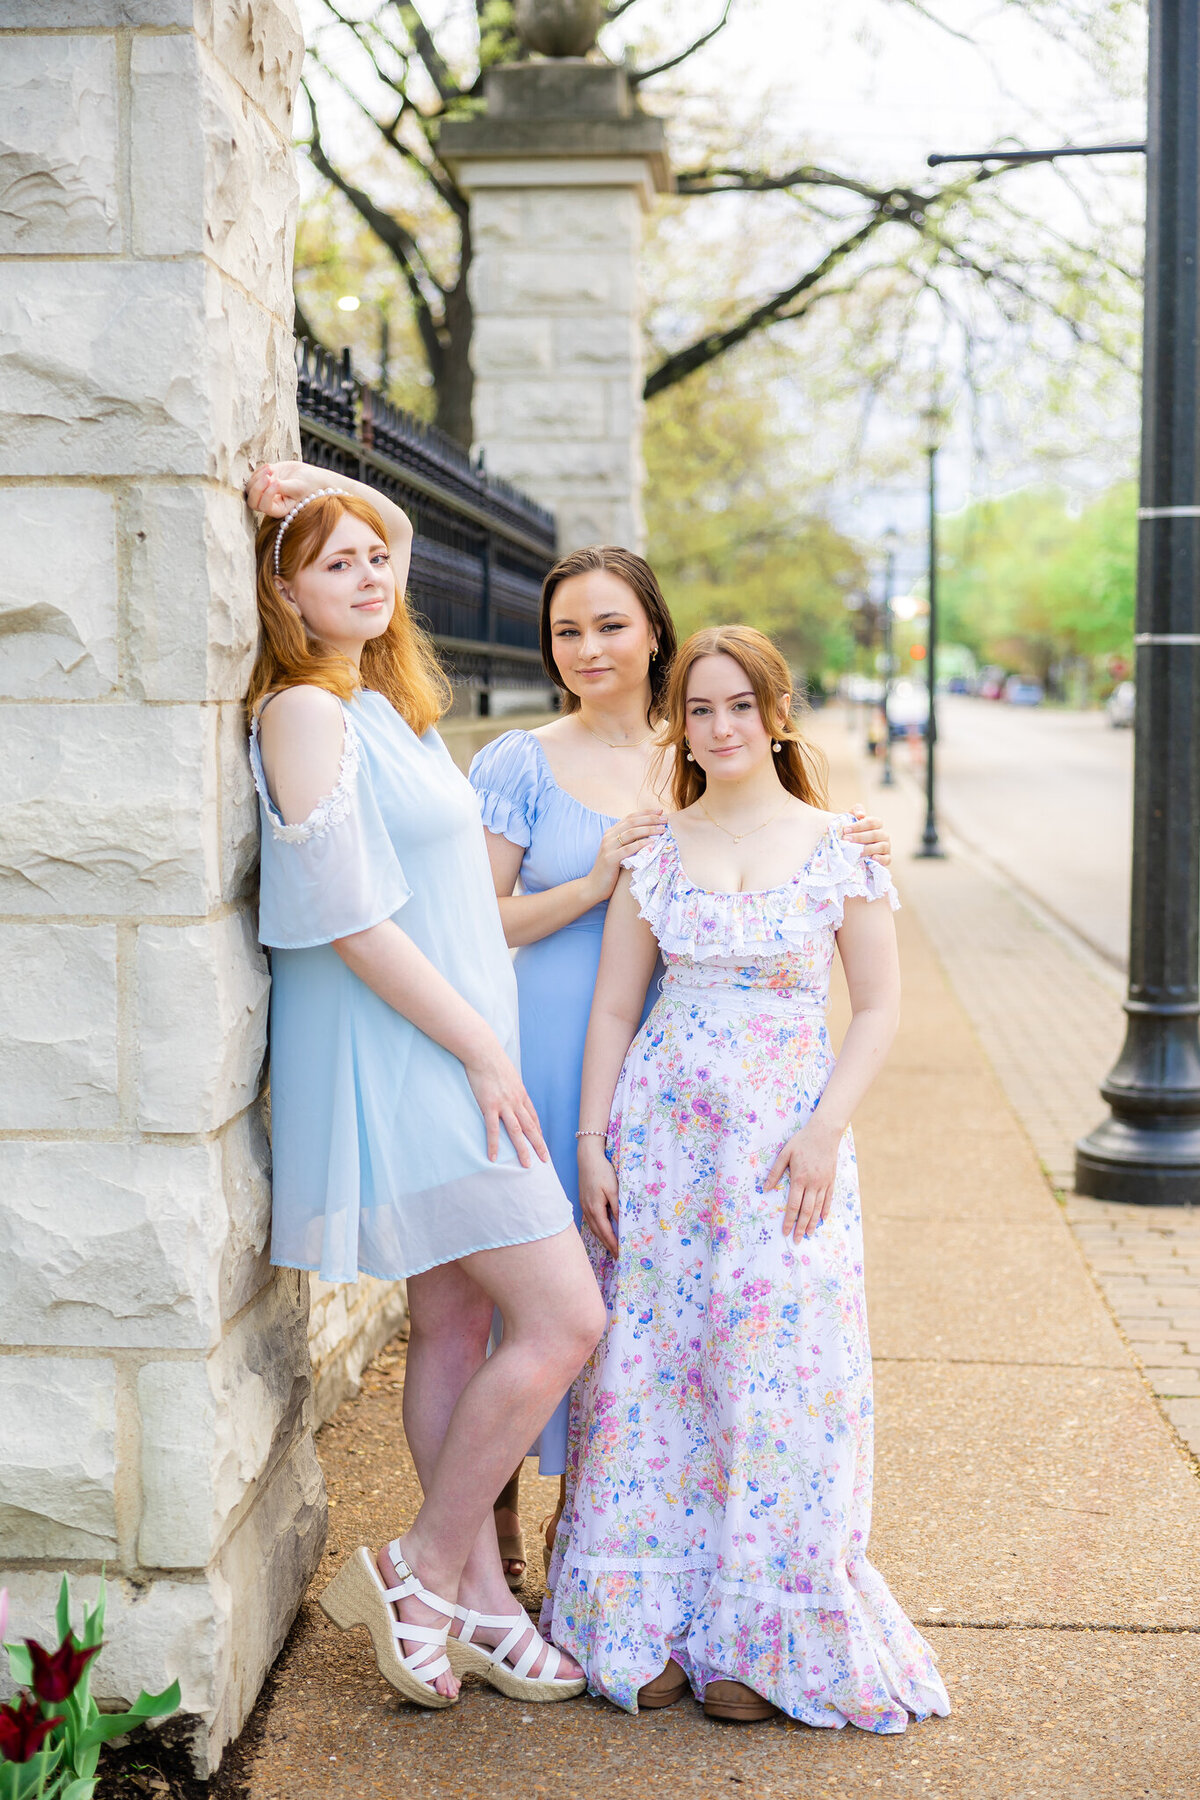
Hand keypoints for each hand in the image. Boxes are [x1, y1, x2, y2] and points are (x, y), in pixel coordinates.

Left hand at [243, 460, 324, 519]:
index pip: (265, 507)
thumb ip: (282, 487)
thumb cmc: (307, 485)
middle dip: (257, 488)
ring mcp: (265, 492)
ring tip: (271, 468)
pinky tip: (271, 467)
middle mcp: (270, 503)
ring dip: (258, 477)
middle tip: (268, 476)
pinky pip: (253, 477)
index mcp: (279, 509)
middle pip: (252, 501)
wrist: (310, 476)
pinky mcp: (263, 480)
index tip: (277, 482)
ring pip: (250, 488)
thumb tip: (268, 482)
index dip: (267, 495)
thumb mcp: (297, 487)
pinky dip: (259, 470)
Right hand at [464, 1038, 548, 1167]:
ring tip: (527, 1165)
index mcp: (520, 1093)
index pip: (533, 1116)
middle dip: (539, 1144)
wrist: (483, 1051)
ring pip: (517, 1131)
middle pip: (530, 1127)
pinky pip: (493, 1130)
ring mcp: (504, 1104)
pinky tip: (494, 1158)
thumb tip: (507, 1087)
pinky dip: (494, 1145)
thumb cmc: (493, 1059)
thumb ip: (509, 1084)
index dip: (538, 1130)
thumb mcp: (508, 1073)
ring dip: (523, 1149)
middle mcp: (516, 1101)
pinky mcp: (489, 1105)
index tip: (541, 1141)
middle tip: (546, 1160)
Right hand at [578, 1140, 619, 1254]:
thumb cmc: (602, 1171)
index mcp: (595, 1209)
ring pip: (593, 1228)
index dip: (613, 1244)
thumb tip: (621, 1223)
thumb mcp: (613, 1189)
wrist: (588, 1158)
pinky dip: (598, 1229)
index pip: (605, 1232)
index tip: (620, 1254)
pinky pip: (591, 1221)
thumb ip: (617, 1207)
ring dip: (602, 1238)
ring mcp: (584, 1206)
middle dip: (608, 1245)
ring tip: (611, 1247)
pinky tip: (602, 1230)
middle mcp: (587, 1210)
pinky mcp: (584, 1202)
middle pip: (598, 1233)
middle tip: (617, 1255)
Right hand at [586, 810, 665, 901]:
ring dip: (649, 830)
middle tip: (665, 819)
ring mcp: (608, 847)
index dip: (646, 813)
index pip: (630, 817)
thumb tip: (650, 835)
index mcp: (611, 832)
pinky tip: (652, 843)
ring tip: (662, 830)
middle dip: (650, 819)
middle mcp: (608, 836)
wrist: (594, 886)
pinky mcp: (610, 858)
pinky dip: (641, 845)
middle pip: (632, 822)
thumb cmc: (611, 871)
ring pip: (631, 833)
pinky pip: (628, 849)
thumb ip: (630, 842)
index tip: (660, 811)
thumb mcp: (620, 852)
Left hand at [765, 1118, 842, 1240]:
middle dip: (801, 1227)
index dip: (789, 1221)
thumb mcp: (785, 1153)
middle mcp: (812, 1184)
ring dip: (813, 1222)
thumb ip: (775, 1172)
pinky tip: (822, 1219)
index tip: (786, 1232)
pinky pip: (829, 1199)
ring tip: (809, 1234)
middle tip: (798, 1241)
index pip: (793, 1205)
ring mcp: (823, 1183)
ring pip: (818, 1208)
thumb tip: (765, 1188)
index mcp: (799, 1178)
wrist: (824, 1132)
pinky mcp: (831, 1180)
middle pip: (806, 1211)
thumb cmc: (802, 1141)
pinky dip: (825, 1210)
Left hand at [844, 808, 890, 866]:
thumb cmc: (852, 833)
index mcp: (876, 825)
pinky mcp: (886, 859)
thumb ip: (856, 810)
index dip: (859, 825)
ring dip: (869, 848)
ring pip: (881, 846)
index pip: (872, 822)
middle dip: (860, 837)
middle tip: (846, 839)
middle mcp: (883, 835)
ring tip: (858, 851)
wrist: (851, 849)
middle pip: (875, 834)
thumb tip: (861, 814)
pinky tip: (872, 858)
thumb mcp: (851, 818)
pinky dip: (881, 859)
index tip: (845, 829)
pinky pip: (887, 859)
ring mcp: (886, 847)